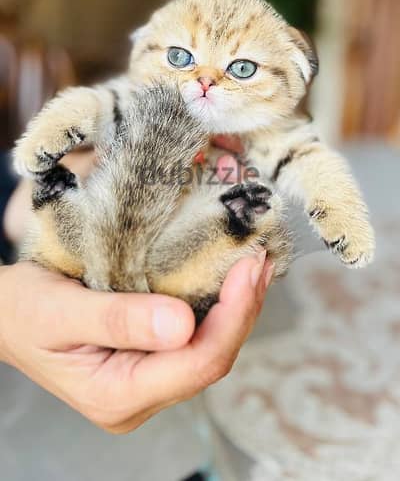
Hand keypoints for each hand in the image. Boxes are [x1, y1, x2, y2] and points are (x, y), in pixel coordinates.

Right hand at [0, 255, 272, 432]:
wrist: (6, 315)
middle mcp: (138, 398)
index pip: (197, 363)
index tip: (248, 268)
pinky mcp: (148, 362)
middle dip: (243, 309)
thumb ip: (118, 320)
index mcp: (117, 395)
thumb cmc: (24, 310)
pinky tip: (230, 282)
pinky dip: (217, 309)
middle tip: (260, 259)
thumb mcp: (61, 310)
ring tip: (254, 265)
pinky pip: (194, 340)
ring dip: (236, 308)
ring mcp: (145, 383)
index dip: (233, 317)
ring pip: (208, 349)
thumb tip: (184, 325)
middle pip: (211, 359)